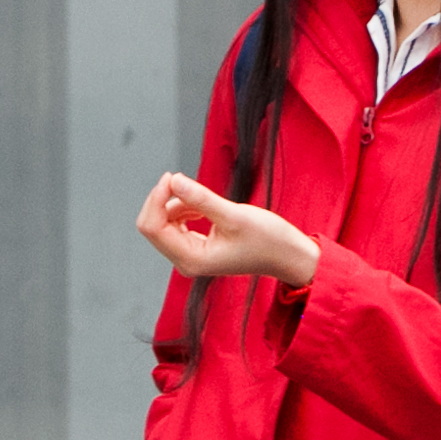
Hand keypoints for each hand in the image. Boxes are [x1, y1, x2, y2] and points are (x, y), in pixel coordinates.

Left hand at [135, 171, 319, 287]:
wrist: (288, 255)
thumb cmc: (268, 240)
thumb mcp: (234, 215)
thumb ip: (201, 198)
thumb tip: (173, 180)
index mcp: (191, 259)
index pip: (153, 227)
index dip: (157, 198)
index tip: (172, 177)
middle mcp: (185, 262)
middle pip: (152, 226)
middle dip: (163, 201)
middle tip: (182, 179)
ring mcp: (189, 256)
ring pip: (163, 223)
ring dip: (177, 204)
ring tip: (204, 200)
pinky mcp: (196, 248)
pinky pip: (176, 224)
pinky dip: (185, 210)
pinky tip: (203, 208)